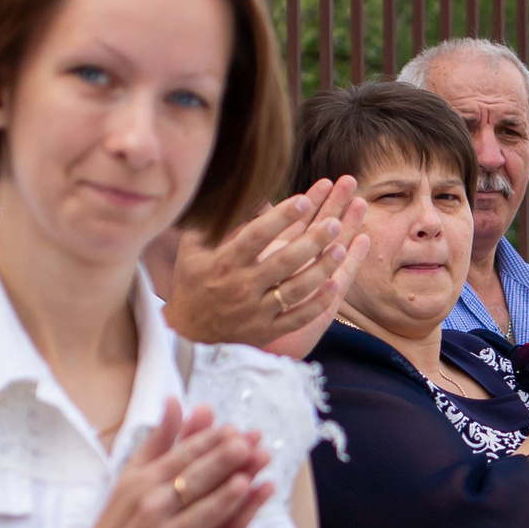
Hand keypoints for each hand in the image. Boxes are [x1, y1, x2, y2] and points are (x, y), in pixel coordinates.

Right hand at [79, 401, 272, 527]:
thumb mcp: (132, 475)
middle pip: (192, 481)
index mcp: (146, 481)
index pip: (182, 456)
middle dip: (221, 463)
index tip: (234, 428)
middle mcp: (153, 507)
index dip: (209, 442)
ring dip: (222, 500)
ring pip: (197, 517)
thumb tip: (175, 400)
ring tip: (245, 483)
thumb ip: (158, 440)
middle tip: (247, 445)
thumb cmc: (119, 519)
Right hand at [163, 177, 367, 351]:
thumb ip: (216, 223)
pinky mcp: (266, 331)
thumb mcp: (193, 249)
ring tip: (340, 249)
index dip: (281, 217)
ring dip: (321, 269)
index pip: (257, 236)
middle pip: (284, 261)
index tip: (303, 199)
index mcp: (225, 263)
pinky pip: (297, 318)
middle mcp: (242, 286)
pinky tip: (334, 286)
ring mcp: (257, 311)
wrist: (188, 333)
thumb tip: (242, 194)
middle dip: (312, 241)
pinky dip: (317, 304)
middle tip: (334, 223)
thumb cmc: (193, 283)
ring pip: (296, 289)